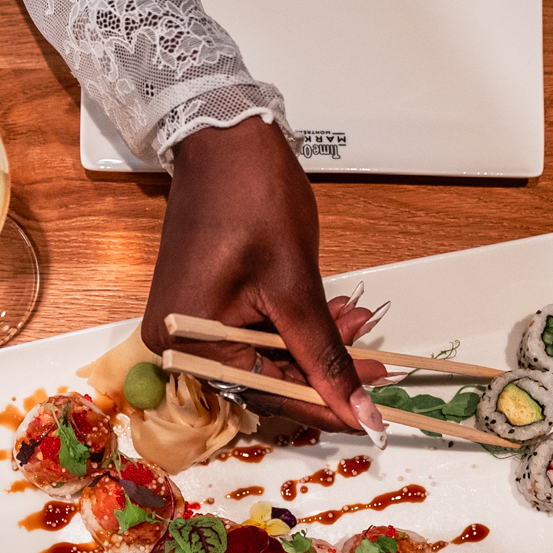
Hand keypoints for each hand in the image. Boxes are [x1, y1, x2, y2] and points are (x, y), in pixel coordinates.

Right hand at [142, 117, 389, 438]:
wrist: (224, 137)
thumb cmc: (251, 196)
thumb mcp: (295, 284)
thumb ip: (326, 353)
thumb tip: (359, 408)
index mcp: (188, 340)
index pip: (266, 392)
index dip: (323, 403)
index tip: (367, 415)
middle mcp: (177, 340)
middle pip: (265, 377)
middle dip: (323, 368)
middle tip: (375, 362)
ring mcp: (187, 320)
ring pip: (265, 354)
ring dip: (314, 344)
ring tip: (359, 322)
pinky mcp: (202, 302)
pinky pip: (253, 331)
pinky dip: (293, 325)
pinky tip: (332, 313)